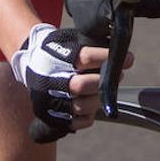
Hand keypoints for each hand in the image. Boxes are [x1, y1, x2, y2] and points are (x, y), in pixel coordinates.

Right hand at [12, 23, 133, 140]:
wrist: (31, 65)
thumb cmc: (59, 50)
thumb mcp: (70, 39)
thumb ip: (92, 41)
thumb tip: (120, 44)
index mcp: (55, 57)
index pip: (85, 58)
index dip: (108, 58)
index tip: (129, 58)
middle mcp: (50, 80)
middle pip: (82, 85)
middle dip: (103, 81)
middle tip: (116, 75)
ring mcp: (50, 101)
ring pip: (83, 106)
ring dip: (99, 98)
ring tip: (103, 89)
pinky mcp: (53, 117)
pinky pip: (81, 121)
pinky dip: (90, 114)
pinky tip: (91, 102)